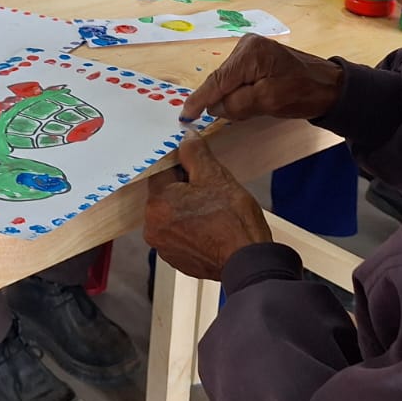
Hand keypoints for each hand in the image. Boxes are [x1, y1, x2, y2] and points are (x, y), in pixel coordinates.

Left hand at [144, 137, 271, 279]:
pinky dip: (191, 230)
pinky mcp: (177, 259)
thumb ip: (194, 153)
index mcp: (158, 204)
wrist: (249, 262)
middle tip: (210, 192)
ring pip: (173, 216)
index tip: (198, 169)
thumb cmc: (234, 222)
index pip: (161, 172)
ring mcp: (164, 247)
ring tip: (214, 212)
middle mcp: (153, 228)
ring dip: (188, 210)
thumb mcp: (215, 176)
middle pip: (166, 195)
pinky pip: (179, 235)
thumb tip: (185, 138)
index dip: (182, 167)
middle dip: (185, 190)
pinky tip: (212, 228)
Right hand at [181, 33, 342, 122]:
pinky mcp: (255, 56)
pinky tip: (247, 100)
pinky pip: (236, 78)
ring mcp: (250, 49)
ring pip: (228, 80)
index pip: (217, 80)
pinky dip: (237, 91)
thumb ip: (237, 104)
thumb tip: (214, 107)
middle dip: (221, 100)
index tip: (184, 115)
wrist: (329, 86)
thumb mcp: (269, 102)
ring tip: (249, 108)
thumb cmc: (303, 93)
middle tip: (228, 117)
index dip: (199, 100)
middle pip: (221, 80)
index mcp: (249, 53)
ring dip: (232, 97)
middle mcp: (246, 45)